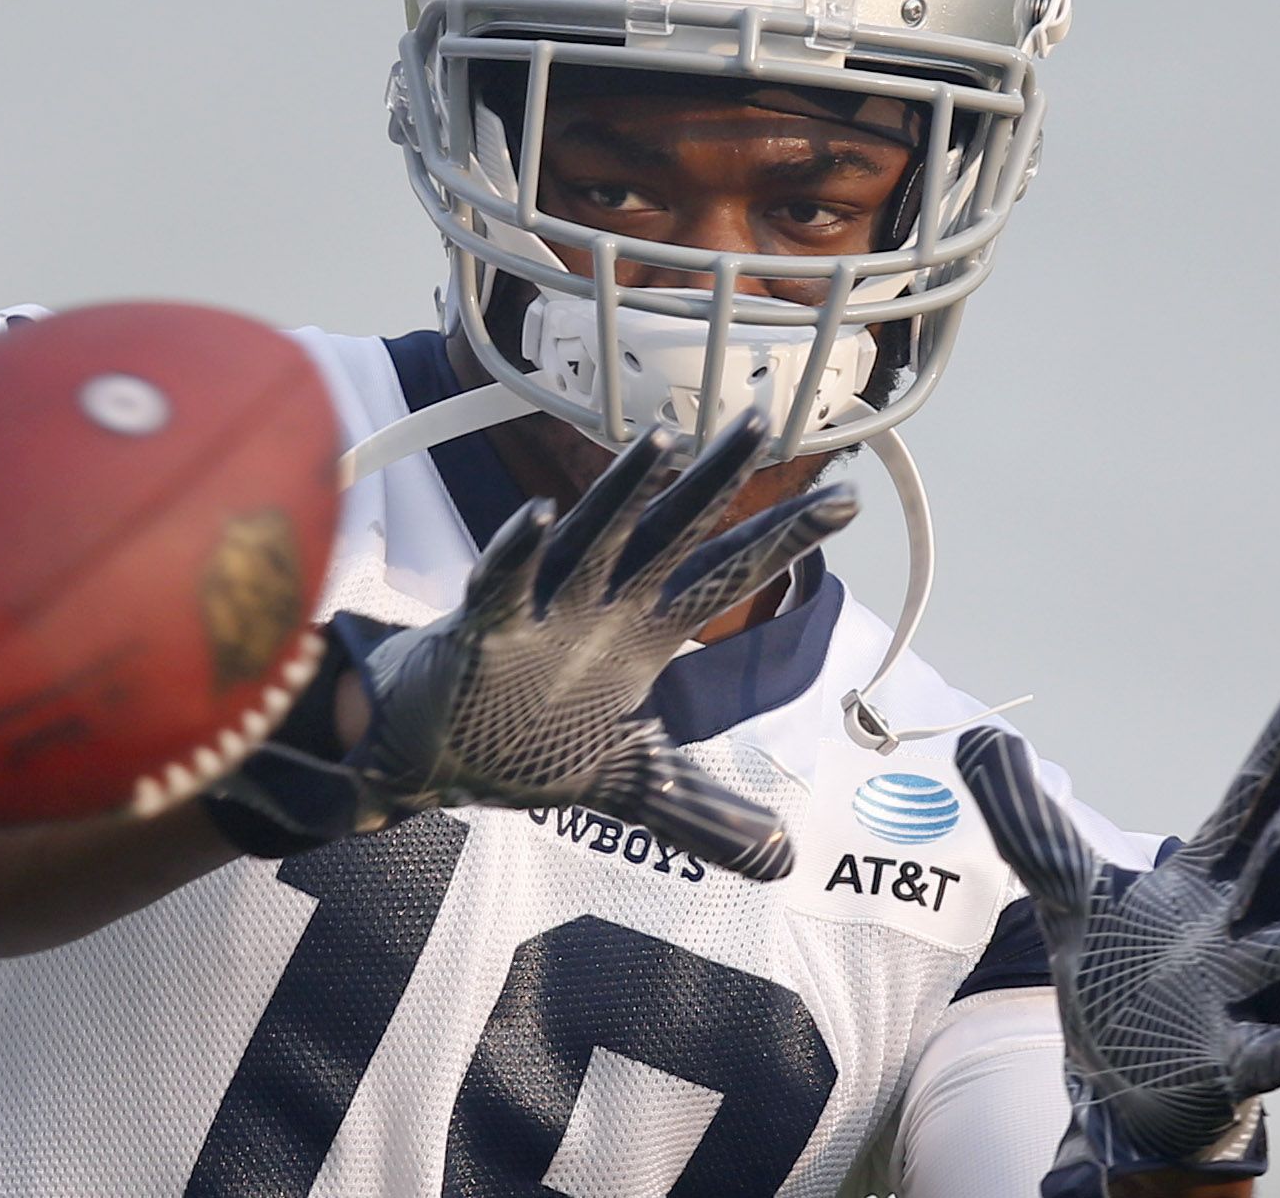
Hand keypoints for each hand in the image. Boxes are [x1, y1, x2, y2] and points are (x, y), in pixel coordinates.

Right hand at [217, 410, 854, 878]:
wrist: (432, 751)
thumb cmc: (525, 741)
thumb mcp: (627, 784)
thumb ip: (703, 812)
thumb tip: (783, 859)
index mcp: (643, 632)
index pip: (725, 574)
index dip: (782, 539)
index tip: (846, 501)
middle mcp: (603, 607)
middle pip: (670, 530)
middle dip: (718, 479)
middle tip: (765, 418)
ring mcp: (544, 612)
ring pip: (590, 539)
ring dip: (623, 494)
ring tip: (663, 442)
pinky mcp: (483, 631)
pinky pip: (501, 584)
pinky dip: (518, 552)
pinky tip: (540, 517)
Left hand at [955, 680, 1279, 1188]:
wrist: (1121, 1082)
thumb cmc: (1118, 977)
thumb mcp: (1062, 887)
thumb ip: (1026, 817)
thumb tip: (979, 738)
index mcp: (1205, 880)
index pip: (1245, 801)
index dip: (1275, 747)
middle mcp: (1238, 926)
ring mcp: (1243, 995)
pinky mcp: (1230, 1061)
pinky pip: (1273, 1057)